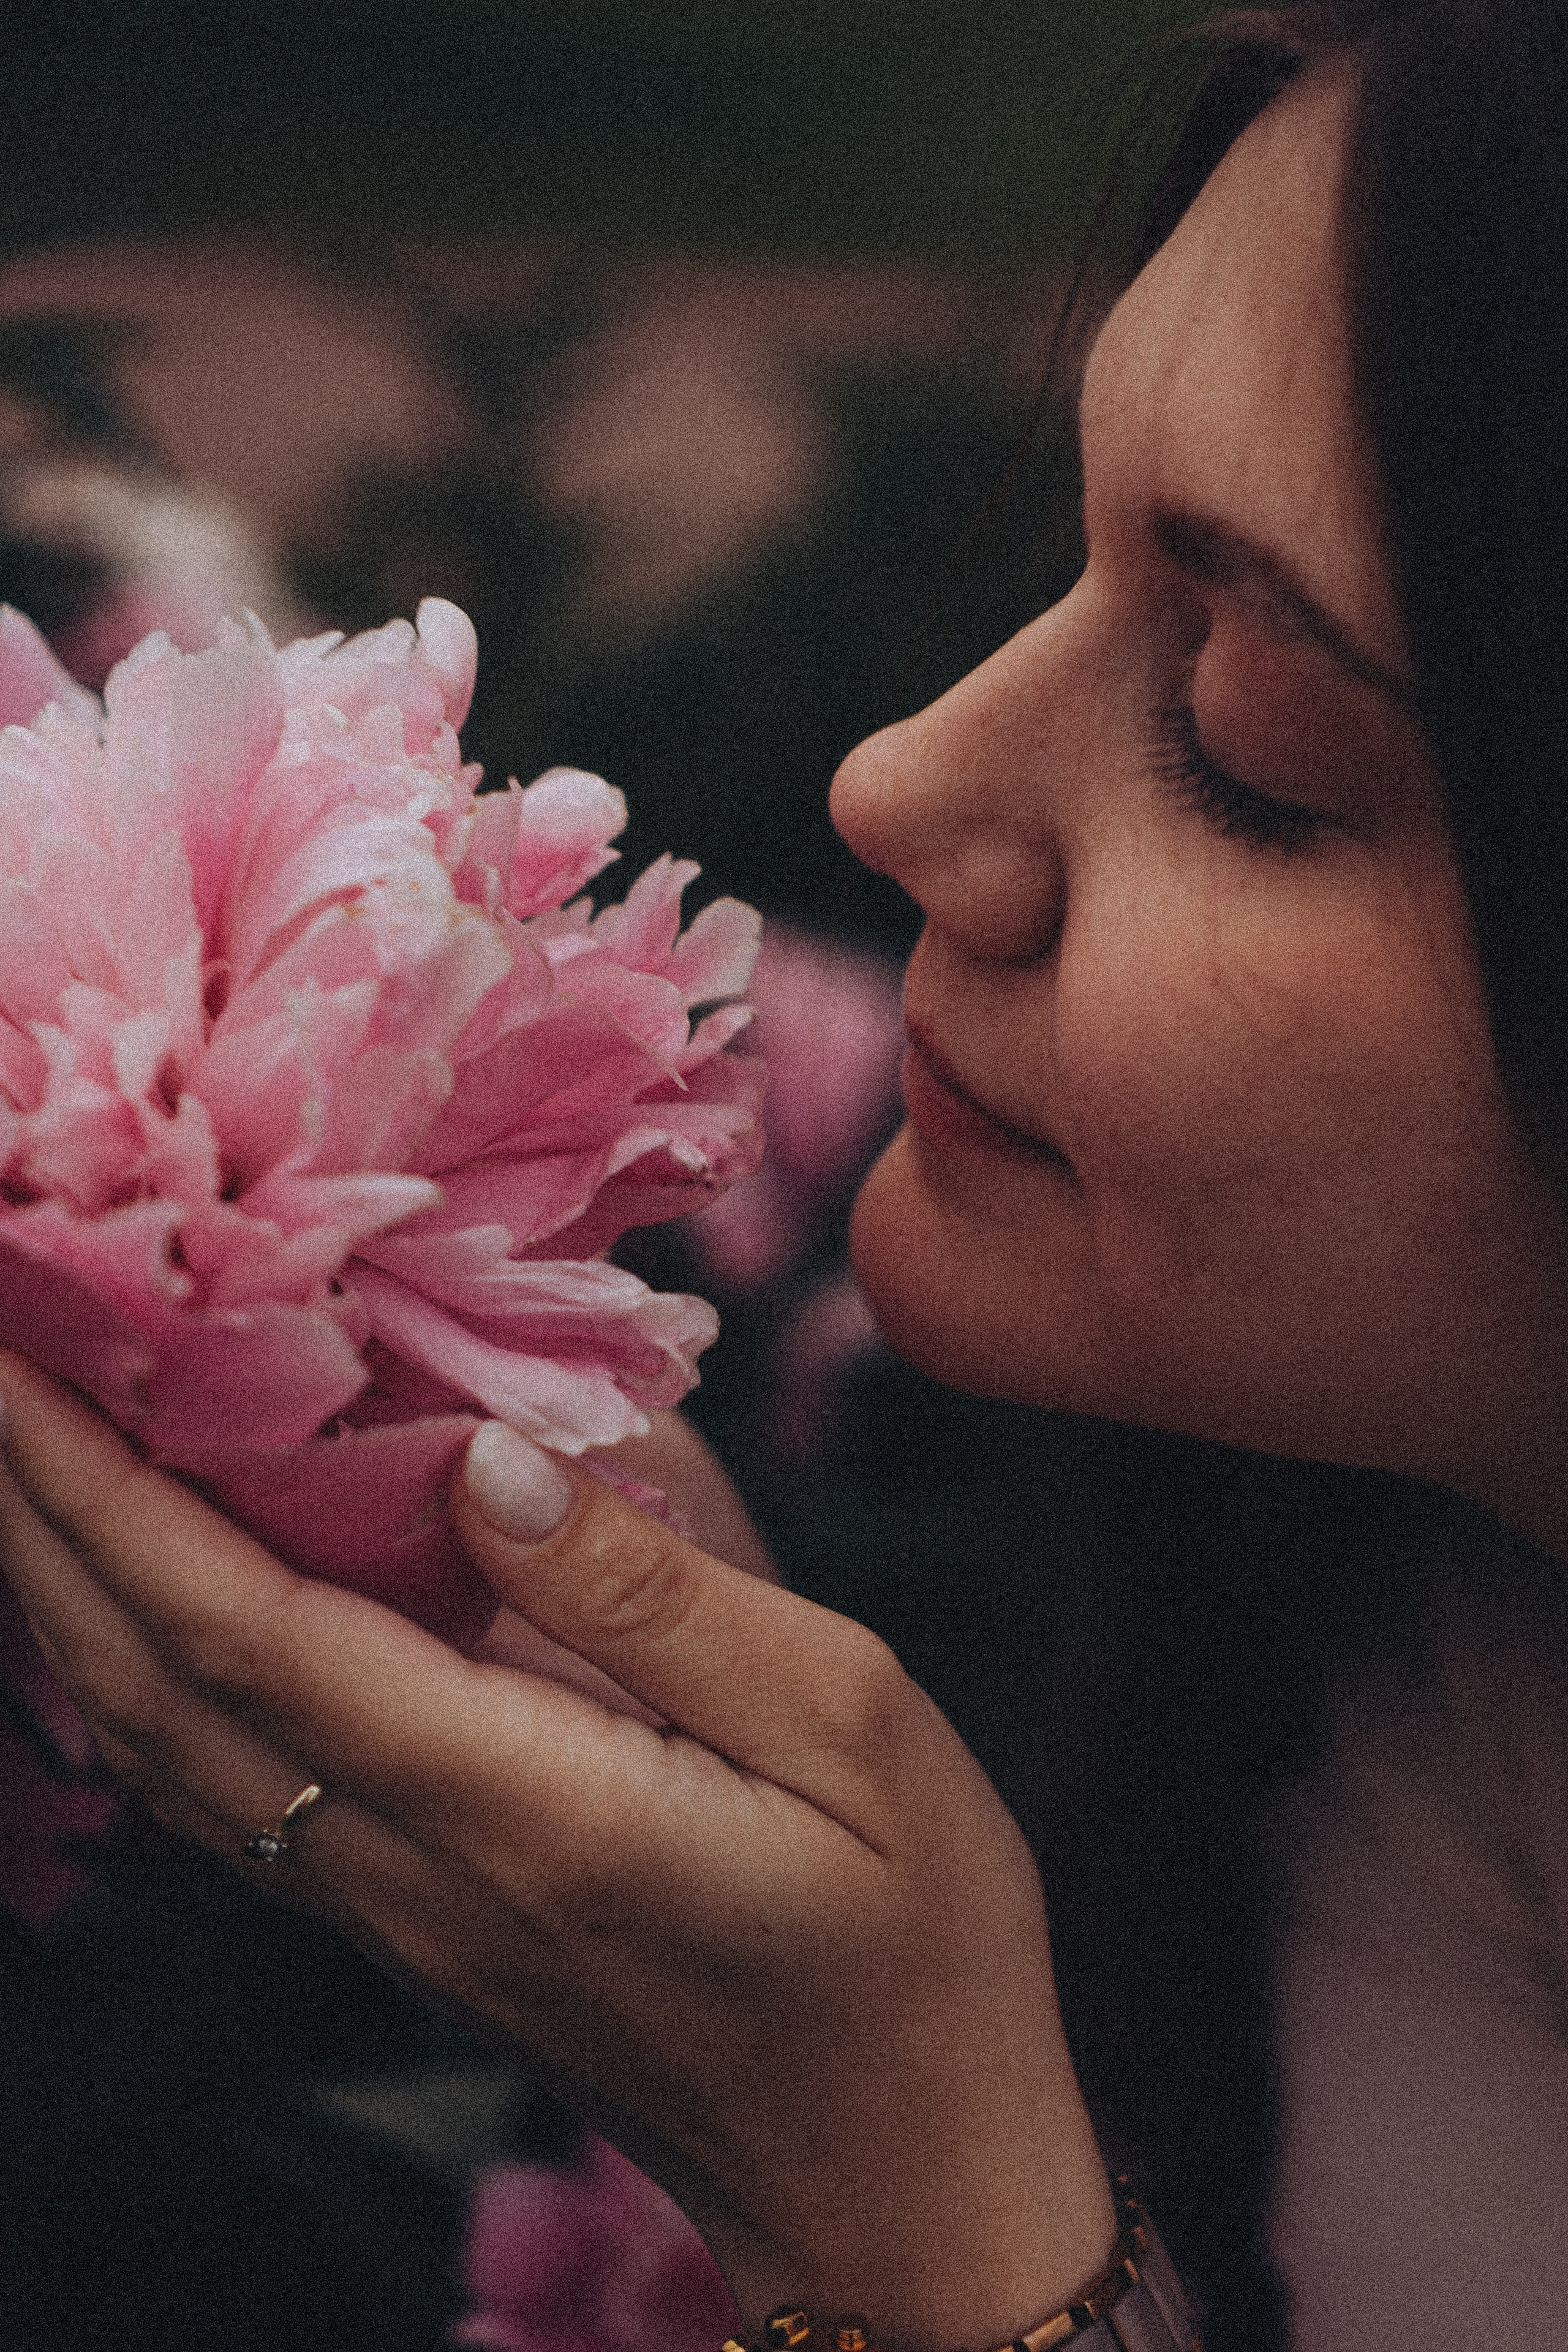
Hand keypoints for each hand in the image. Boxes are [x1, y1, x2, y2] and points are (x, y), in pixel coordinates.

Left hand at [0, 1354, 1115, 2350]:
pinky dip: (133, 1677)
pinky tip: (122, 1603)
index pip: (247, 1631)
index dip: (111, 1491)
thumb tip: (483, 1453)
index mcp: (516, 1804)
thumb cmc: (909, 1939)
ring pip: (162, 1746)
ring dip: (66, 1591)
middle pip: (155, 1684)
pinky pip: (220, 1788)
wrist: (895, 2171)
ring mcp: (396, 1907)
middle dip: (43, 1515)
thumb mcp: (845, 1721)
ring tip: (23, 1452)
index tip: (24, 1357)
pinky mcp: (414, 1918)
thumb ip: (649, 1587)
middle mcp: (412, 1864)